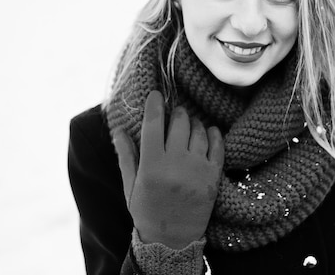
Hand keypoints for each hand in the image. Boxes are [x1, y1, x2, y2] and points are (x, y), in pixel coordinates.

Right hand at [112, 90, 223, 248]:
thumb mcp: (130, 186)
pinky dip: (213, 134)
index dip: (154, 105)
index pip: (153, 125)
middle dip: (176, 113)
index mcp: (151, 166)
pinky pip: (217, 146)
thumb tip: (117, 129)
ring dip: (194, 122)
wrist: (172, 240)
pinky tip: (208, 131)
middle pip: (179, 123)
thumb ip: (126, 156)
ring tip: (189, 124)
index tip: (155, 93)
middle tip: (175, 113)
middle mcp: (175, 165)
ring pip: (198, 131)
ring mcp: (196, 170)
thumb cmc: (147, 211)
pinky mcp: (213, 176)